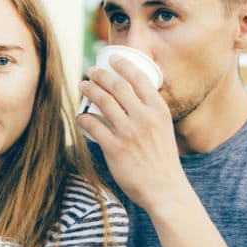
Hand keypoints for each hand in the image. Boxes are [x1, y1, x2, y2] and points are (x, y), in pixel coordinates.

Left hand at [77, 55, 186, 211]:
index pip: (139, 78)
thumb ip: (151, 111)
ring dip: (89, 90)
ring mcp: (129, 132)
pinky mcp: (115, 148)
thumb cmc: (162, 158)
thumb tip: (134, 94)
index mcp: (159, 110)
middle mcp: (145, 117)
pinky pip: (94, 126)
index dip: (122, 64)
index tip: (111, 59)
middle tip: (90, 72)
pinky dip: (84, 117)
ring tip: (83, 86)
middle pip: (117, 86)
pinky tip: (81, 115)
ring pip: (103, 101)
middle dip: (100, 75)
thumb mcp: (164, 128)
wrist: (165, 188)